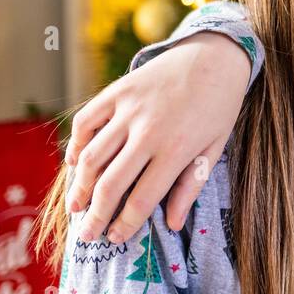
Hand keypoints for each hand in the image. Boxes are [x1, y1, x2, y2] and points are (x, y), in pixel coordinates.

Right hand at [65, 32, 249, 242]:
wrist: (215, 54)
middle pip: (109, 185)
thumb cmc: (219, 106)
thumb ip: (191, 186)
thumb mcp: (215, 147)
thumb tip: (172, 224)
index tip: (115, 238)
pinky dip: (76, 144)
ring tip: (75, 207)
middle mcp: (148, 131)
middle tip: (86, 235)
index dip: (124, 225)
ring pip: (91, 156)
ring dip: (79, 187)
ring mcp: (129, 108)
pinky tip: (74, 164)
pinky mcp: (118, 90)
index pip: (140, 200)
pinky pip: (87, 121)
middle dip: (94, 216)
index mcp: (176, 149)